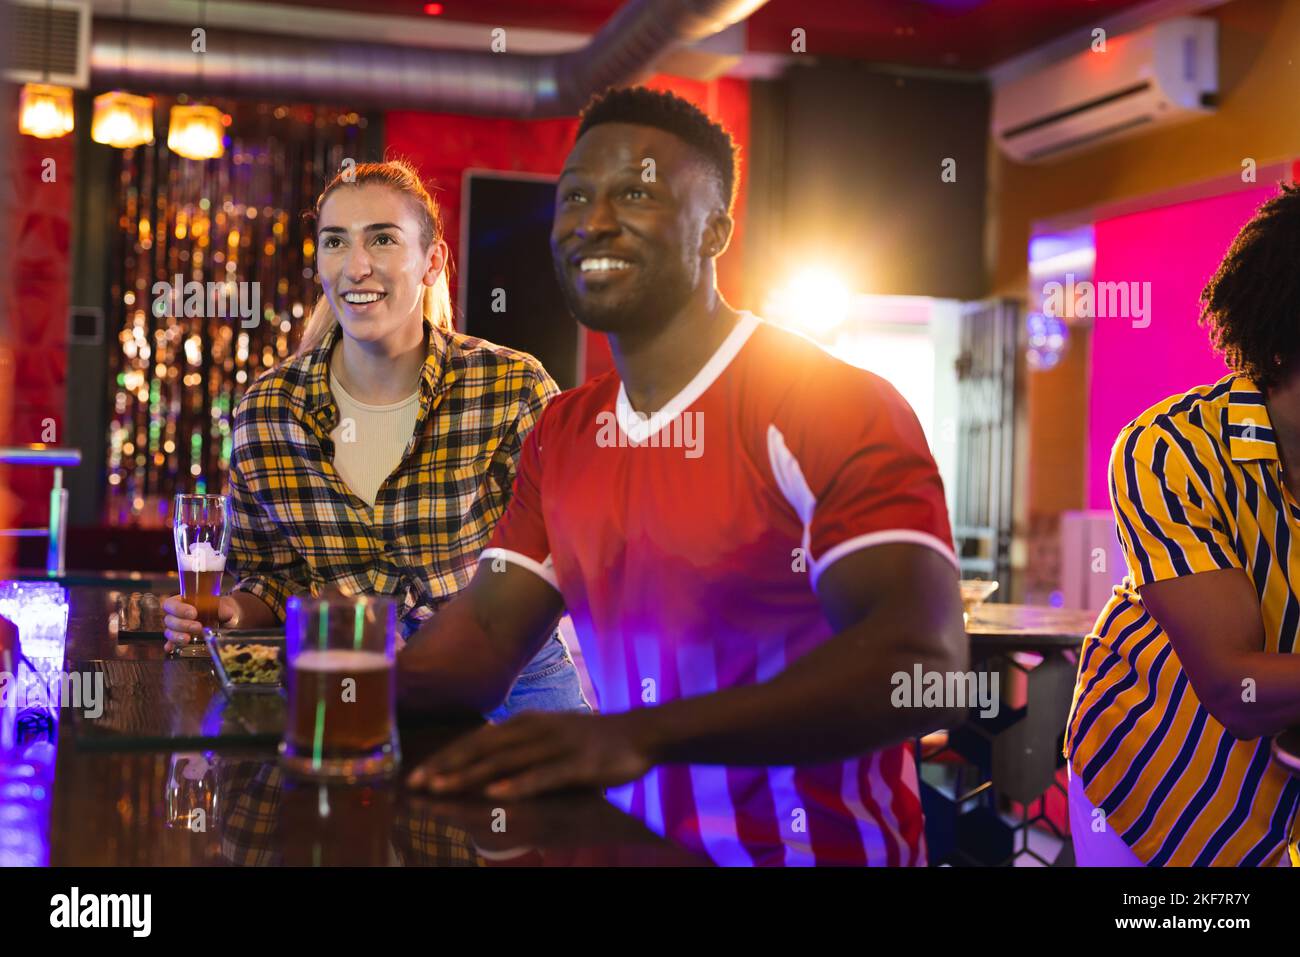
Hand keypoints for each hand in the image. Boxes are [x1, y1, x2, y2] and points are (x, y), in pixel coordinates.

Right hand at [163, 594, 237, 651]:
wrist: (224, 619)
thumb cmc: (218, 609)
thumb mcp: (221, 606)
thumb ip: (222, 608)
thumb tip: (227, 613)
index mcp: (182, 602)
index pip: (171, 604)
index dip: (179, 609)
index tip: (193, 613)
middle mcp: (176, 615)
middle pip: (169, 620)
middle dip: (182, 624)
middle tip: (198, 627)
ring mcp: (177, 628)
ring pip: (169, 632)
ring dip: (177, 636)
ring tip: (188, 639)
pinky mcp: (180, 639)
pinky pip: (171, 643)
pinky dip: (171, 645)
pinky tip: (171, 648)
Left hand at [406, 711, 654, 799]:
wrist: (637, 734)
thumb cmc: (588, 739)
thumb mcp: (547, 736)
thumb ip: (518, 746)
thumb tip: (482, 760)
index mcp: (525, 723)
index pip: (476, 740)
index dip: (446, 756)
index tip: (416, 773)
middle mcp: (534, 729)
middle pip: (482, 749)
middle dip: (447, 766)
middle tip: (414, 783)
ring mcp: (554, 745)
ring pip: (505, 762)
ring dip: (470, 775)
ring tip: (440, 788)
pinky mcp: (575, 762)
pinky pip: (541, 776)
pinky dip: (516, 785)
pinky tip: (495, 795)